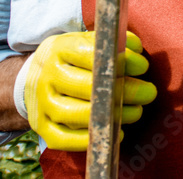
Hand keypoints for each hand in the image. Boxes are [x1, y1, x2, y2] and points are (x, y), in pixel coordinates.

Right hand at [24, 31, 156, 150]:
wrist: (34, 76)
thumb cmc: (73, 59)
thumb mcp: (89, 41)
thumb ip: (114, 42)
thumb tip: (135, 49)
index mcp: (59, 49)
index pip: (91, 54)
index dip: (121, 60)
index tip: (143, 66)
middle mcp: (47, 76)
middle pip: (85, 86)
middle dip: (123, 90)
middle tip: (149, 93)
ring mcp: (41, 103)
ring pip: (73, 114)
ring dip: (109, 116)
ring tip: (136, 112)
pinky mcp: (41, 126)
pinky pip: (62, 139)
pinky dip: (88, 140)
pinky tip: (115, 132)